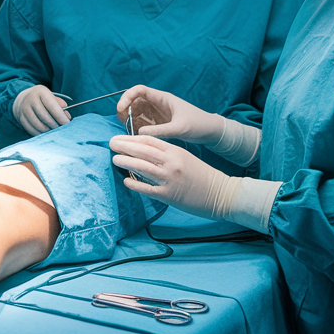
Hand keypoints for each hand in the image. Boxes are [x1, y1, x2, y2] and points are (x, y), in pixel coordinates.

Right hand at [12, 84, 70, 135]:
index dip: (60, 116)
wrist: (23, 99)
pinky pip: (31, 129)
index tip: (67, 124)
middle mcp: (31, 98)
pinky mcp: (20, 117)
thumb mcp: (50, 97)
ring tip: (52, 130)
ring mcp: (24, 108)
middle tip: (60, 129)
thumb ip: (60, 105)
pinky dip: (39, 133)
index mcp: (41, 91)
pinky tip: (44, 132)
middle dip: (54, 125)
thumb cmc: (41, 99)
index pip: (52, 106)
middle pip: (44, 116)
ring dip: (47, 130)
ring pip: (37, 124)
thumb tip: (67, 116)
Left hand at [110, 134, 237, 220]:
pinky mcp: (169, 195)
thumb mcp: (186, 158)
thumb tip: (145, 153)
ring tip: (114, 159)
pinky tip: (126, 181)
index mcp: (176, 151)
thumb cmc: (203, 175)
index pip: (149, 140)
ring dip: (126, 162)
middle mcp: (171, 163)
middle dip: (124, 146)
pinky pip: (148, 189)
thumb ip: (167, 154)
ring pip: (142, 167)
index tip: (120, 137)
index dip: (132, 138)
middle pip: (143, 151)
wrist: (222, 193)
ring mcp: (170, 179)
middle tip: (111, 144)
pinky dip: (135, 184)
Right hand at [116, 85, 224, 144]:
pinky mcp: (160, 124)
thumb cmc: (198, 124)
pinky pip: (143, 123)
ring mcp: (158, 114)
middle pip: (135, 102)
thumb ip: (159, 130)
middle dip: (126, 110)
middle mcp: (158, 104)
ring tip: (129, 131)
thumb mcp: (179, 128)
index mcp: (162, 98)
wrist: (210, 132)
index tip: (120, 109)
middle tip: (122, 123)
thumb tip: (139, 132)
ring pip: (138, 113)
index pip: (139, 91)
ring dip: (130, 120)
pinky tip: (137, 136)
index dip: (127, 97)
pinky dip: (137, 128)